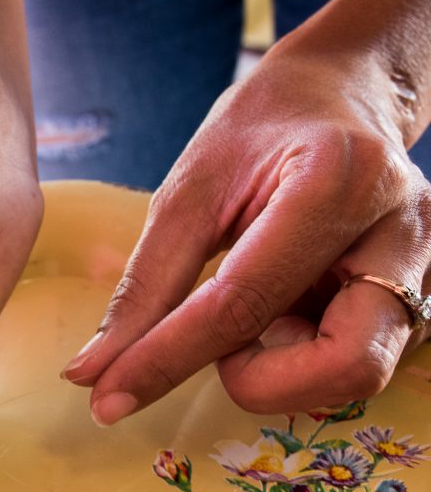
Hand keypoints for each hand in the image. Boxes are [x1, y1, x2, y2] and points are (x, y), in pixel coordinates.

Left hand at [62, 39, 430, 422]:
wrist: (338, 93)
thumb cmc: (258, 131)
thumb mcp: (187, 194)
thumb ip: (145, 288)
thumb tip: (93, 373)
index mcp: (336, 182)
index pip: (243, 302)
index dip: (167, 359)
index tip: (108, 399)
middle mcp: (400, 232)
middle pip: (344, 364)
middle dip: (259, 382)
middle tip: (218, 348)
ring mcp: (420, 266)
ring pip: (357, 374)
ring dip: (281, 373)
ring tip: (250, 321)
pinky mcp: (416, 292)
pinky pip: (354, 360)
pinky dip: (299, 359)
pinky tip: (280, 317)